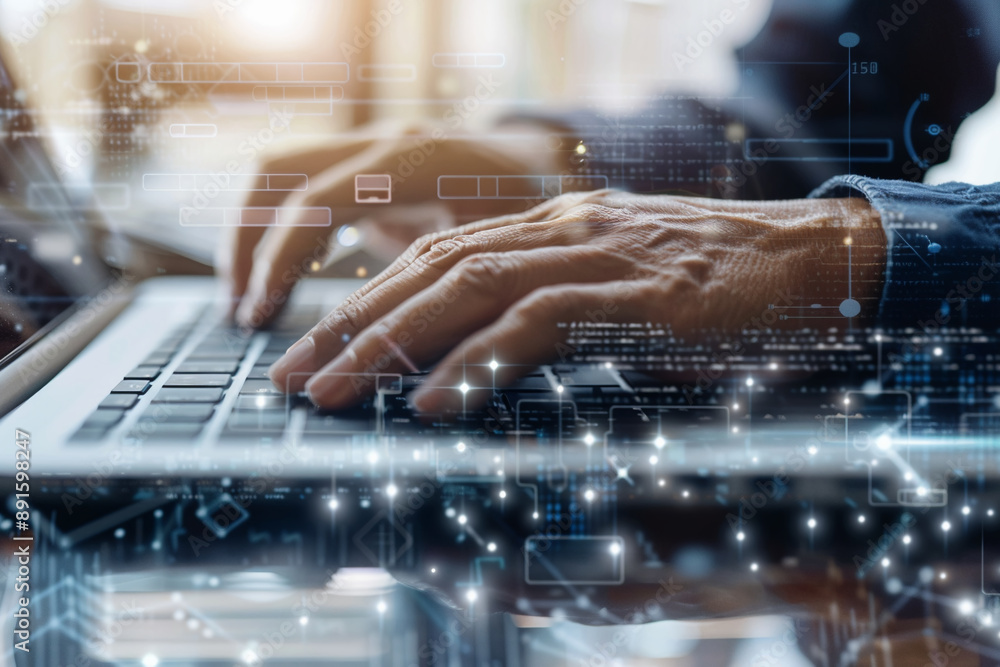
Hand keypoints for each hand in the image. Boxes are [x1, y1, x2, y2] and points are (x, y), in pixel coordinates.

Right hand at [218, 126, 556, 328]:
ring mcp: (369, 150)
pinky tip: (272, 288)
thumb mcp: (511, 247)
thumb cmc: (537, 210)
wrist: (546, 164)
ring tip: (244, 307)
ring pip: (277, 176)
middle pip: (280, 175)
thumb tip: (418, 366)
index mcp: (417, 159)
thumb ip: (461, 287)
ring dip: (250, 238)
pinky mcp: (363, 171)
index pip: (319, 200)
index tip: (261, 317)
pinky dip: (275, 236)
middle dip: (248, 247)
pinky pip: (298, 192)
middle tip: (243, 318)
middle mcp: (384, 143)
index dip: (282, 259)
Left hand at [267, 190, 884, 410]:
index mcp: (548, 227)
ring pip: (469, 290)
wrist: (808, 263)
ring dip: (393, 344)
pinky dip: (479, 361)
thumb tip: (479, 367)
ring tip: (336, 392)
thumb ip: (548, 317)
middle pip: (431, 270)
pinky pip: (539, 324)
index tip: (313, 348)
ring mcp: (598, 255)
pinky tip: (433, 399)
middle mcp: (560, 230)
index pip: (435, 259)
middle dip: (353, 325)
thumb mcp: (614, 294)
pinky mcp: (637, 293)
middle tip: (294, 376)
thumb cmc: (710, 290)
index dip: (365, 302)